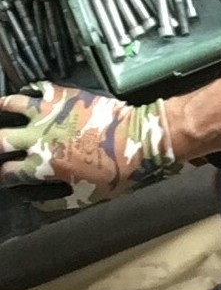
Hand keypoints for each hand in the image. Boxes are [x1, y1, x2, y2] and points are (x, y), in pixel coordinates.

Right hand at [0, 81, 179, 210]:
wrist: (138, 139)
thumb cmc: (115, 173)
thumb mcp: (85, 197)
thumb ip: (56, 201)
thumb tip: (37, 201)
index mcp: (40, 166)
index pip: (6, 173)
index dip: (5, 175)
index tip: (8, 174)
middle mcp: (37, 138)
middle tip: (1, 145)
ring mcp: (49, 113)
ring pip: (12, 105)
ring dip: (3, 109)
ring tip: (1, 109)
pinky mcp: (64, 95)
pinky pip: (39, 88)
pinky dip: (30, 91)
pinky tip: (30, 94)